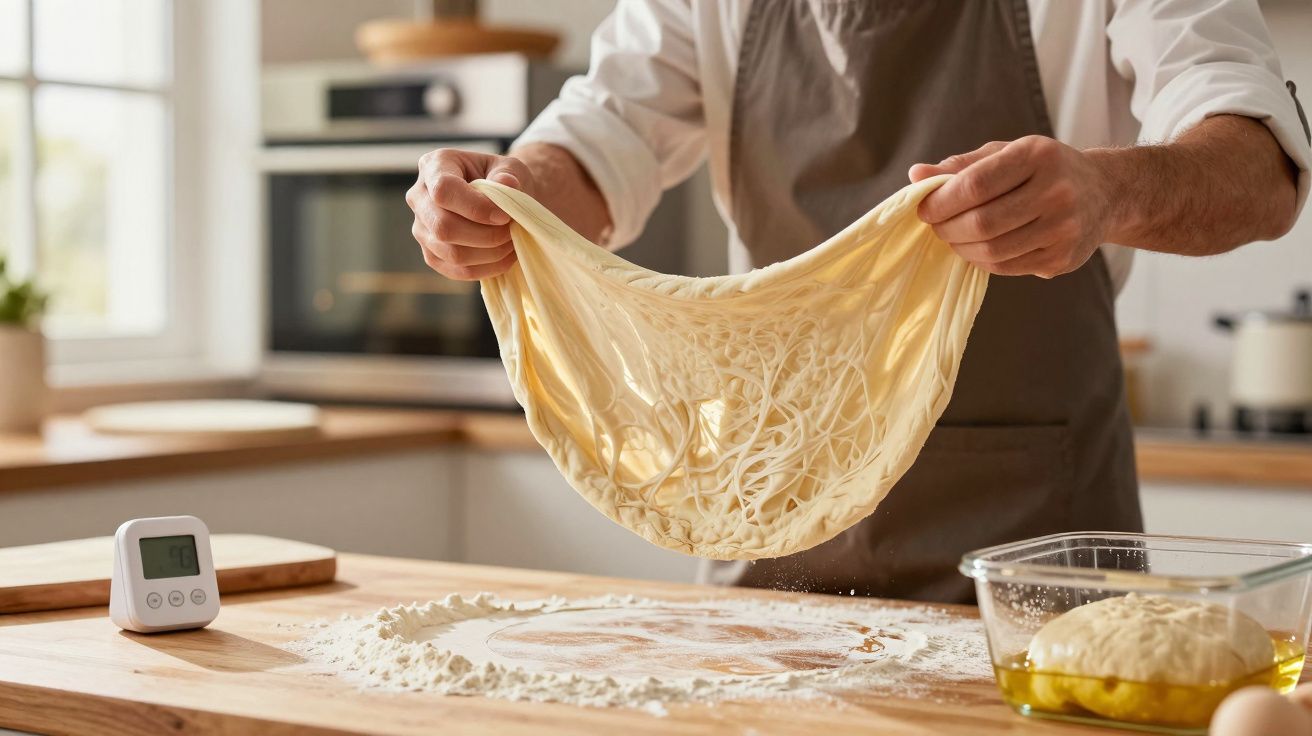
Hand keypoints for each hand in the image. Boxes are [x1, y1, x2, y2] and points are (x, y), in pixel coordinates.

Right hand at [406, 149, 534, 279]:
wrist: (498, 200)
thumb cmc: (503, 179)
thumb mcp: (510, 167)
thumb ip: (509, 174)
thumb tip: (507, 184)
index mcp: (434, 165)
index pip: (444, 190)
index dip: (476, 207)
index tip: (505, 215)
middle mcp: (419, 197)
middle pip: (443, 227)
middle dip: (486, 235)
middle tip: (512, 231)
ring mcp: (421, 228)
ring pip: (451, 253)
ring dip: (490, 253)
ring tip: (512, 242)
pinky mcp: (431, 254)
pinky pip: (457, 270)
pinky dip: (487, 268)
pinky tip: (505, 256)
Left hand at [908, 136, 1115, 278]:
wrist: (1105, 193)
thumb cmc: (1042, 169)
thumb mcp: (1007, 153)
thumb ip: (961, 165)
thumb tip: (915, 175)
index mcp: (1038, 156)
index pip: (975, 184)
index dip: (941, 201)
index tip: (924, 208)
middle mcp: (1057, 192)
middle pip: (982, 222)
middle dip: (947, 227)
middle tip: (935, 225)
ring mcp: (1064, 229)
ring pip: (992, 250)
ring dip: (960, 247)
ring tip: (953, 236)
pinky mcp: (1063, 259)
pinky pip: (1006, 267)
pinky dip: (981, 260)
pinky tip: (976, 248)